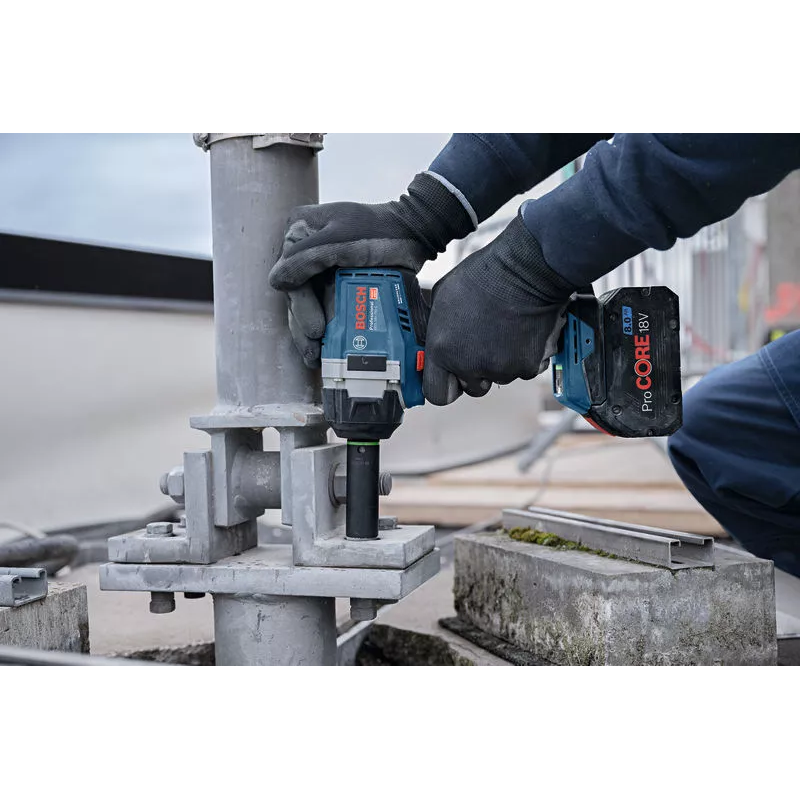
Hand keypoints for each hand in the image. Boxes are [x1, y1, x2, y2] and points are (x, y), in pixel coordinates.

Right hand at [269, 172, 472, 366]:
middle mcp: (304, 249)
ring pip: (307, 304)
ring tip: (314, 357)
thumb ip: (306, 257)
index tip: (314, 330)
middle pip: (296, 295)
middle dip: (303, 326)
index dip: (300, 307)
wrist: (411, 232)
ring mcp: (320, 266)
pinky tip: (325, 347)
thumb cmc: (377, 229)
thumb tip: (275, 282)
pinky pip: (323, 306)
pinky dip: (325, 326)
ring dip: (308, 333)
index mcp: (298, 230)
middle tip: (314, 350)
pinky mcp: (336, 280)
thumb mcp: (339, 239)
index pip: (290, 276)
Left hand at [423, 212, 577, 404]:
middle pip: (472, 387)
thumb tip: (437, 337)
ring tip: (502, 330)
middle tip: (483, 345)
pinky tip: (520, 332)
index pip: (437, 393)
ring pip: (498, 377)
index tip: (451, 379)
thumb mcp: (443, 296)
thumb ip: (438, 329)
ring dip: (500, 361)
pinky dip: (523, 356)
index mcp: (442, 350)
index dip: (445, 386)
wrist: (526, 270)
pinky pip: (522, 370)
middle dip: (476, 372)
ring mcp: (499, 369)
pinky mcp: (526, 367)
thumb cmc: (485, 276)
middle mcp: (469, 365)